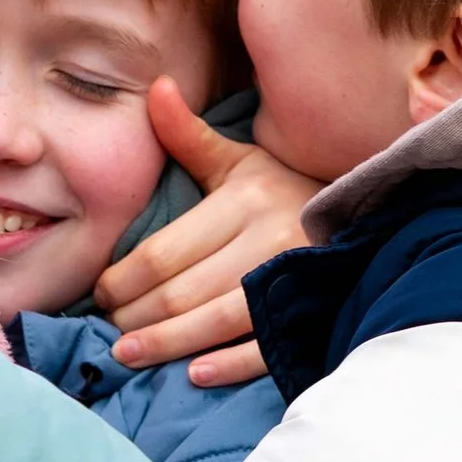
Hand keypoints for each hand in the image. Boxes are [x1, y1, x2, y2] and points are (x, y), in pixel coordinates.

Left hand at [94, 78, 319, 385]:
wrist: (362, 216)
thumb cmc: (283, 189)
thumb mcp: (238, 160)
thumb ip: (188, 135)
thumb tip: (156, 88)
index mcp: (244, 201)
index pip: (166, 251)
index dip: (124, 277)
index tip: (99, 293)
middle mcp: (268, 239)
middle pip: (183, 290)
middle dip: (136, 315)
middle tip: (108, 331)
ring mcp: (292, 279)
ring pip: (215, 321)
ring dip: (166, 344)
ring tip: (128, 355)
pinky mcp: (312, 310)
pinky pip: (264, 345)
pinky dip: (228, 363)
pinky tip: (194, 374)